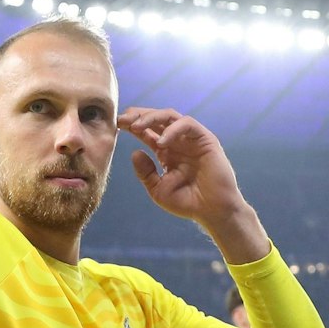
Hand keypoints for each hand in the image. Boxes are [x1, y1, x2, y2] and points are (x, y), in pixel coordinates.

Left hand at [118, 108, 266, 261]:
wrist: (212, 211)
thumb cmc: (187, 202)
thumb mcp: (158, 189)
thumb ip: (145, 172)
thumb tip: (134, 152)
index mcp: (166, 151)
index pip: (147, 131)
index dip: (131, 126)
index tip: (116, 125)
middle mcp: (177, 142)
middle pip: (156, 119)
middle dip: (138, 116)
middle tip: (122, 120)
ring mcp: (191, 139)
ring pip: (170, 116)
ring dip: (151, 117)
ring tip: (136, 126)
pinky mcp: (206, 140)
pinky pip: (188, 125)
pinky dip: (173, 129)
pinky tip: (161, 141)